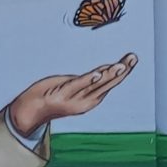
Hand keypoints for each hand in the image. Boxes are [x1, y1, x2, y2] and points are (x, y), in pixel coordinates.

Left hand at [6, 53, 136, 135]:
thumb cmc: (56, 95)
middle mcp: (87, 100)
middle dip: (122, 70)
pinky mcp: (62, 95)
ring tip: (121, 66)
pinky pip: (78, 85)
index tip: (133, 58)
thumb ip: (92, 80)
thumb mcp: (77, 86)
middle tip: (133, 59)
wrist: (32, 109)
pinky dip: (89, 80)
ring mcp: (75, 98)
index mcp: (92, 97)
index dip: (123, 69)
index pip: (112, 81)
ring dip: (109, 74)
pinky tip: (98, 73)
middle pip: (108, 82)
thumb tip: (108, 69)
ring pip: (96, 84)